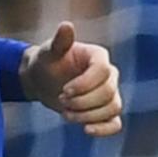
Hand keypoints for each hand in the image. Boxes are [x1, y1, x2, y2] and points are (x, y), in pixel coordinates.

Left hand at [21, 21, 123, 137]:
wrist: (43, 80)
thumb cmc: (46, 62)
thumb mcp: (48, 52)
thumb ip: (59, 41)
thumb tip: (66, 26)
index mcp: (98, 57)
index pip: (104, 71)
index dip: (85, 84)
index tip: (64, 91)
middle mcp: (109, 75)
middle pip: (109, 92)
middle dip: (83, 102)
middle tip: (60, 100)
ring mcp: (110, 94)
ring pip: (113, 108)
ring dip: (88, 115)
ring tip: (65, 113)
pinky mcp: (105, 111)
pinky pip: (115, 123)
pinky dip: (104, 129)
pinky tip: (86, 130)